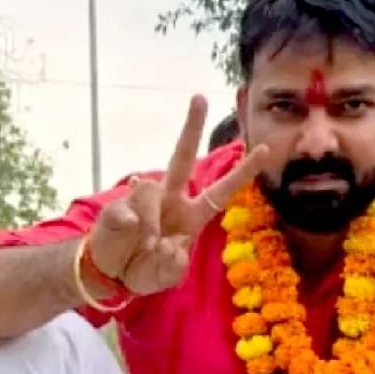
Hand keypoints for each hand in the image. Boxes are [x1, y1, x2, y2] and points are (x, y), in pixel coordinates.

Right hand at [88, 95, 267, 295]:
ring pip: (149, 194)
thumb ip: (172, 264)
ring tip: (144, 249)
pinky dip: (131, 233)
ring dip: (148, 228)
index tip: (264, 147)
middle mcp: (170, 199)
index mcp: (191, 215)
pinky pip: (129, 214)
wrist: (110, 273)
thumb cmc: (145, 269)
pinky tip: (129, 244)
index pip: (221, 191)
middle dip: (191, 127)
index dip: (242, 172)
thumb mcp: (166, 275)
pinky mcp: (120, 204)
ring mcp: (143, 199)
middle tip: (200, 97)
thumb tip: (165, 243)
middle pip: (181, 158)